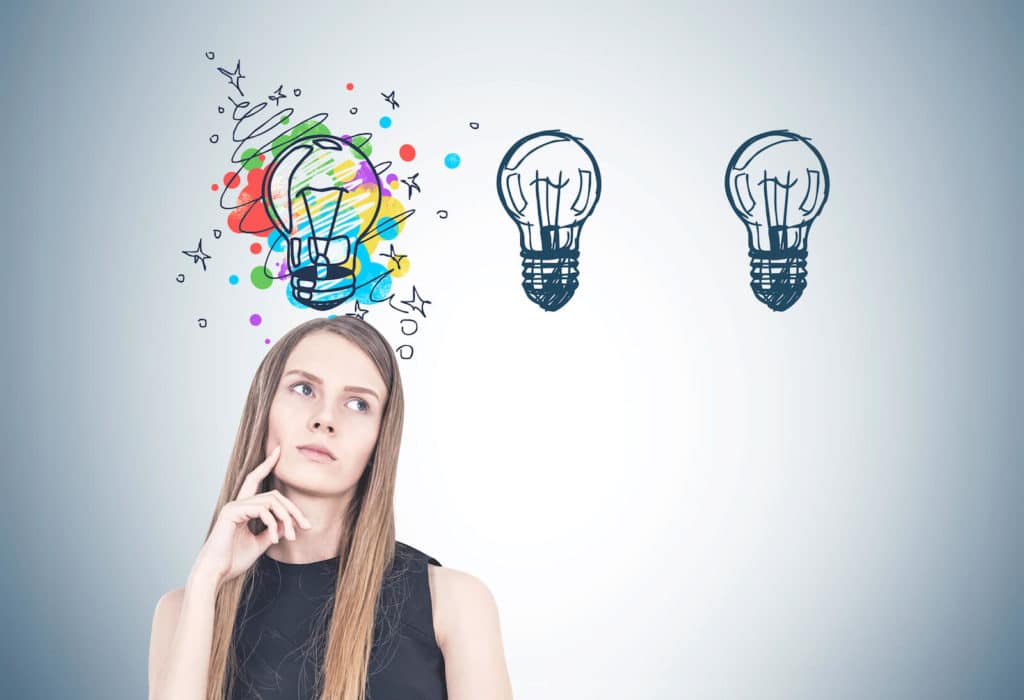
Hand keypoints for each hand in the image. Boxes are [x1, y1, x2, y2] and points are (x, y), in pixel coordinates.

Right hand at [190, 445, 311, 588]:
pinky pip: (262, 510)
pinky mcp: (231, 512)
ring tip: (293, 537)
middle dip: (292, 509)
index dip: (266, 465)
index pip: (255, 480)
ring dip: (287, 518)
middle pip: (273, 495)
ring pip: (271, 501)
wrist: (216, 573)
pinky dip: (273, 524)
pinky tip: (275, 539)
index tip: (278, 451)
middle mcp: (237, 504)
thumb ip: (273, 531)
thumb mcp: (260, 544)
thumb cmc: (233, 561)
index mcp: (242, 509)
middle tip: (306, 525)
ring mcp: (233, 506)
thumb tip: (289, 522)